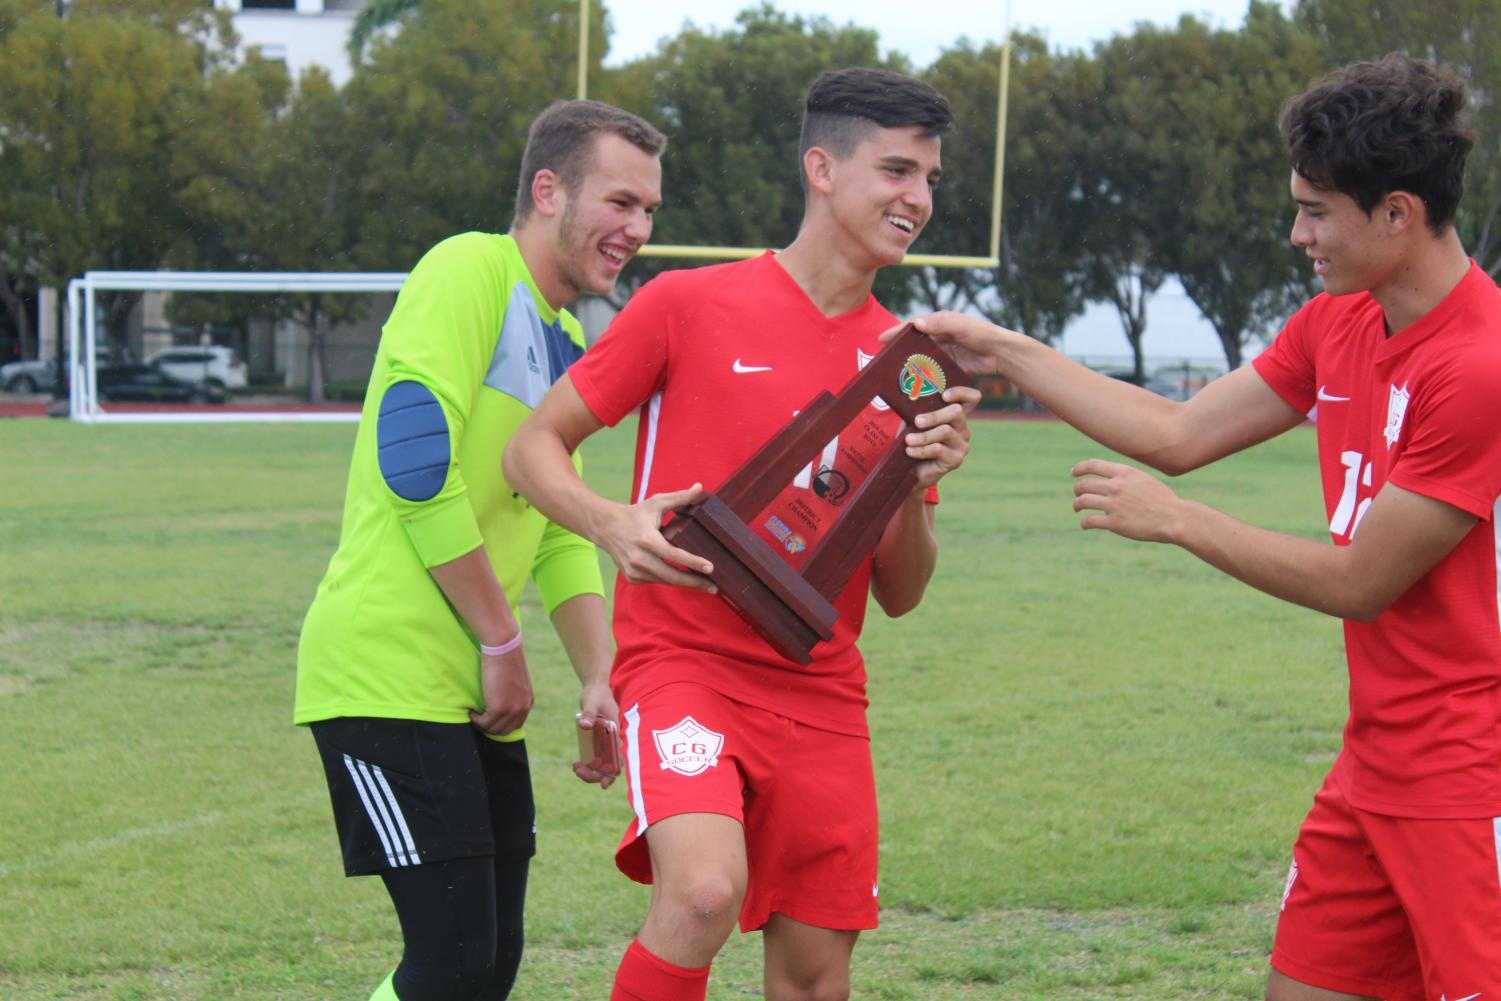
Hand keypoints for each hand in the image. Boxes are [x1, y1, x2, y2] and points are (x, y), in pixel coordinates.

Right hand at [469, 644, 533, 735]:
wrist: (503, 647)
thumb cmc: (505, 658)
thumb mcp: (514, 679)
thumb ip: (512, 692)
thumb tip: (501, 700)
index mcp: (527, 701)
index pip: (515, 725)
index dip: (500, 725)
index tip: (488, 719)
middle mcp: (522, 708)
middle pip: (504, 731)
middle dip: (490, 728)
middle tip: (478, 719)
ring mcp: (512, 709)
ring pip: (493, 729)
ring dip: (481, 724)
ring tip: (474, 714)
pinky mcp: (499, 707)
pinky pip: (484, 723)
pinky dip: (475, 719)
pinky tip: (471, 711)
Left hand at [573, 680, 620, 788]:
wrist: (597, 686)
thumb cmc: (598, 693)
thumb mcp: (592, 702)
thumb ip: (589, 713)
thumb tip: (583, 725)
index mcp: (620, 734)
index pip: (620, 760)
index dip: (613, 774)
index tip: (603, 784)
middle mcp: (616, 741)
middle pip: (611, 768)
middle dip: (595, 775)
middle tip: (578, 771)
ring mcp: (608, 742)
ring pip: (603, 765)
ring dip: (591, 771)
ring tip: (576, 767)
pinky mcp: (600, 741)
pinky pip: (596, 758)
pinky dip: (588, 764)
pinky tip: (577, 763)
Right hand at [593, 483, 717, 591]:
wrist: (606, 527)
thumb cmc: (636, 514)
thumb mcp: (657, 502)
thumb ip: (680, 497)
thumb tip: (700, 487)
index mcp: (647, 539)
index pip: (674, 554)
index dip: (693, 562)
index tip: (711, 568)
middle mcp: (639, 558)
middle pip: (672, 576)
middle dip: (694, 582)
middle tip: (714, 587)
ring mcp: (634, 570)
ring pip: (665, 581)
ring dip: (685, 583)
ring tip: (704, 585)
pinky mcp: (632, 577)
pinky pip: (656, 581)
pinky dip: (669, 580)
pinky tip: (684, 579)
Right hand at [881, 312, 1012, 376]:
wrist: (1000, 353)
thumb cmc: (981, 334)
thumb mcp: (960, 326)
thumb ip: (940, 323)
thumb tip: (916, 324)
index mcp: (939, 323)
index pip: (912, 327)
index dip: (896, 333)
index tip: (881, 340)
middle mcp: (939, 336)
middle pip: (913, 344)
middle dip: (899, 352)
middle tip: (883, 362)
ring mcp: (943, 352)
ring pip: (921, 359)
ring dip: (909, 366)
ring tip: (894, 376)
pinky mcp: (949, 366)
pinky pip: (932, 371)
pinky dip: (923, 377)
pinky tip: (914, 386)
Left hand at [904, 386, 979, 487]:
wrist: (911, 470)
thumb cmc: (913, 441)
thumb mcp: (913, 423)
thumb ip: (916, 411)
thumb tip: (910, 402)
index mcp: (955, 416)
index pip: (971, 398)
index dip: (961, 393)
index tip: (944, 395)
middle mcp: (962, 429)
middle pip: (957, 412)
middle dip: (934, 415)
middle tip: (917, 421)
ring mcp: (961, 444)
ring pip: (945, 431)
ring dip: (923, 436)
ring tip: (909, 440)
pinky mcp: (956, 460)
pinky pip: (938, 449)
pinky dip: (921, 449)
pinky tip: (910, 451)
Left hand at [1072, 459, 1184, 542]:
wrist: (1174, 518)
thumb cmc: (1163, 500)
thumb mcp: (1145, 480)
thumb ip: (1127, 479)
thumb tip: (1109, 484)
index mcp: (1125, 473)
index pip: (1093, 465)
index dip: (1080, 468)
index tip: (1073, 473)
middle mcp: (1117, 486)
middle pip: (1084, 484)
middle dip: (1077, 490)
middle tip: (1078, 496)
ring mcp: (1114, 504)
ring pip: (1083, 501)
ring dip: (1077, 505)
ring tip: (1077, 508)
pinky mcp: (1114, 522)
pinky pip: (1090, 521)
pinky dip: (1084, 523)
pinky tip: (1085, 525)